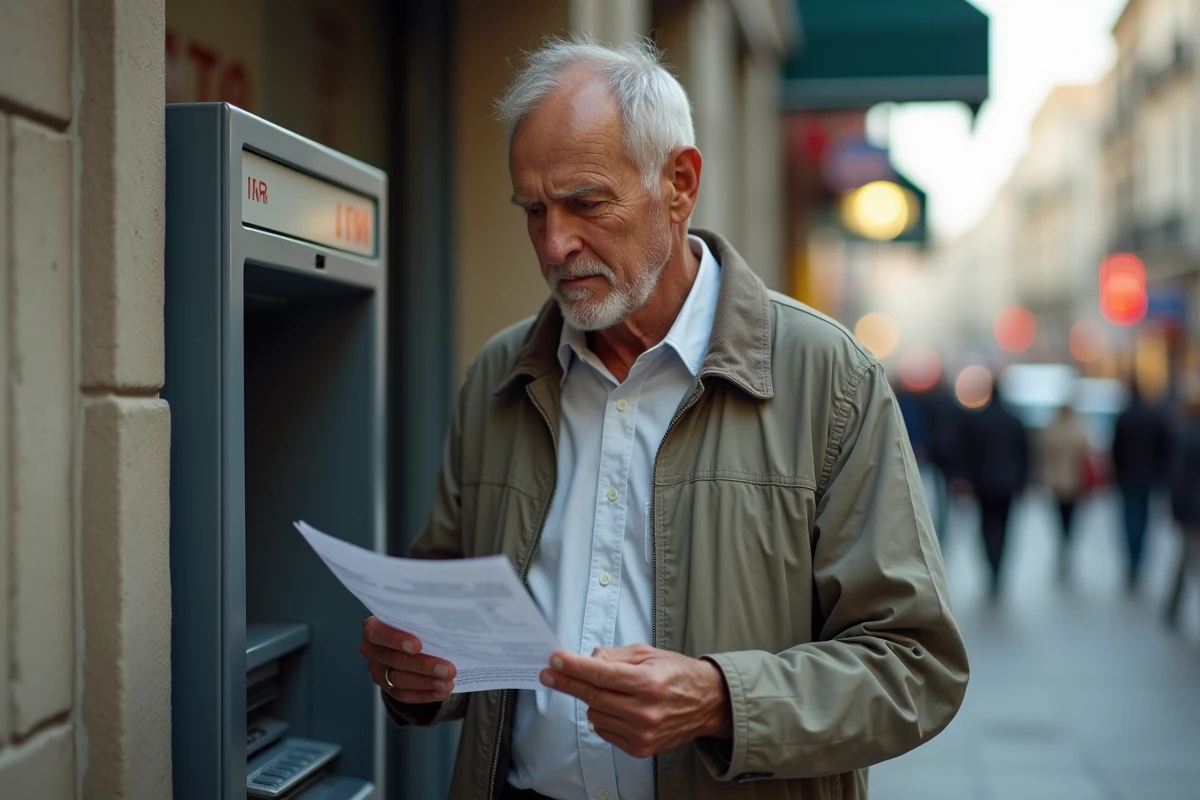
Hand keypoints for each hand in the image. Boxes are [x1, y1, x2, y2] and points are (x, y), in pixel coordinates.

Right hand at [360, 616, 455, 703]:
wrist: (406, 638)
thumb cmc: (412, 622)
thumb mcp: (414, 614)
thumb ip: (423, 616)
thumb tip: (447, 617)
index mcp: (374, 627)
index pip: (378, 633)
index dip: (397, 640)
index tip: (418, 646)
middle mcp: (372, 649)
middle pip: (395, 660)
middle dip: (424, 666)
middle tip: (448, 669)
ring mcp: (378, 670)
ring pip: (401, 680)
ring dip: (427, 683)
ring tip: (448, 683)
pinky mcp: (387, 686)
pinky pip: (404, 695)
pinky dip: (425, 694)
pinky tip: (441, 692)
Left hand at [540, 643, 731, 758]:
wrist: (708, 704)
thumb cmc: (678, 674)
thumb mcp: (649, 654)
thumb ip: (616, 656)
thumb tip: (588, 659)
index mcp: (648, 682)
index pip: (601, 674)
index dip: (574, 667)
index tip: (554, 661)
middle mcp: (645, 710)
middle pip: (593, 696)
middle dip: (567, 682)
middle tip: (549, 673)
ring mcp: (642, 733)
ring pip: (595, 714)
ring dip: (593, 700)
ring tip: (610, 691)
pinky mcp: (641, 748)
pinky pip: (605, 731)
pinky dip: (603, 717)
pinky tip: (617, 707)